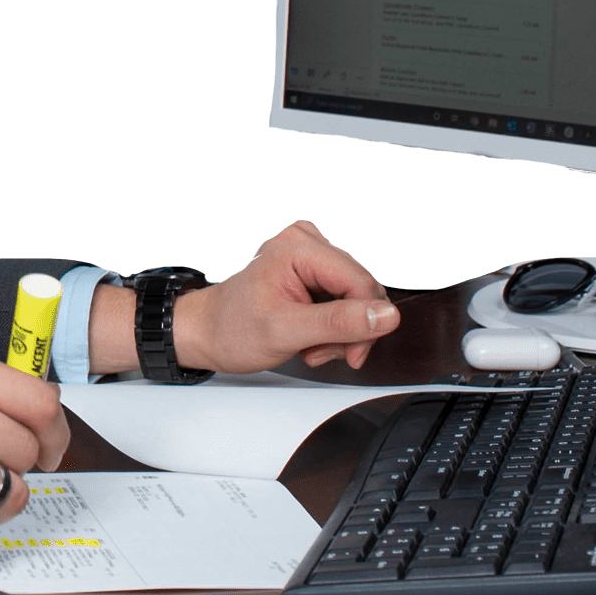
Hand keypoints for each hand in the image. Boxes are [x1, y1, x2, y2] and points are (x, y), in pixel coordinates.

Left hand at [175, 220, 399, 373]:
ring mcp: (309, 254)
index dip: (365, 323)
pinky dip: (333, 327)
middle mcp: (305, 241)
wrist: (209, 332)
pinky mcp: (312, 270)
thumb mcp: (285, 332)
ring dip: (340, 333)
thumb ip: (338, 323)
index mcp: (296, 247)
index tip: (351, 353)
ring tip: (309, 345)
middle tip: (319, 350)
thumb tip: (386, 315)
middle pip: (363, 290)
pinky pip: (345, 300)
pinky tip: (310, 336)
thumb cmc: (232, 328)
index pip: (362, 283)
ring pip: (357, 299)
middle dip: (348, 330)